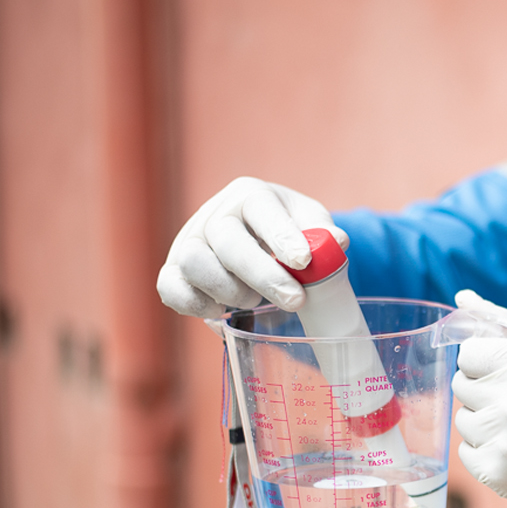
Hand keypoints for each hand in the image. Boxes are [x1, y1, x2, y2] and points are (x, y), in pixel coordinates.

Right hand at [156, 176, 348, 316]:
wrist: (256, 239)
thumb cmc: (287, 231)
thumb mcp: (309, 223)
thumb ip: (321, 232)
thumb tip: (336, 242)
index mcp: (250, 196)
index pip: (261, 208)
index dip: (281, 236)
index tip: (303, 262)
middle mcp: (215, 214)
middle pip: (228, 242)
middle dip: (264, 276)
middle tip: (295, 301)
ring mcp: (189, 241)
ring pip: (194, 264)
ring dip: (230, 290)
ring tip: (254, 300)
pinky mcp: (173, 270)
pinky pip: (170, 288)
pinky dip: (196, 305)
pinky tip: (222, 312)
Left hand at [451, 291, 506, 507]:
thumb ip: (503, 323)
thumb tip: (461, 298)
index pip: (468, 354)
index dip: (484, 362)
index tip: (505, 372)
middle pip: (461, 386)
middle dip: (484, 390)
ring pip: (462, 420)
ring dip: (484, 421)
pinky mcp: (498, 473)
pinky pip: (466, 452)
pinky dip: (486, 450)